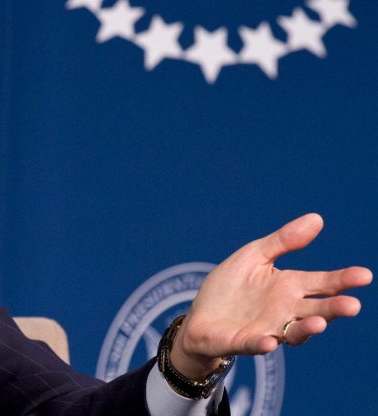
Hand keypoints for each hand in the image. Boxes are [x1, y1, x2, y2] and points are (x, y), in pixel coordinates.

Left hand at [170, 213, 372, 379]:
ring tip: (320, 323)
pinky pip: (256, 344)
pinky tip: (270, 341)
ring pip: (294, 332)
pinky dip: (263, 343)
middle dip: (334, 308)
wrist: (201, 314)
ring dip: (307, 328)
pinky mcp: (244, 341)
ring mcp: (267, 328)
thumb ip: (283, 241)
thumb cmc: (232, 286)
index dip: (342, 279)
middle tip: (353, 305)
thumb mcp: (254, 256)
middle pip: (316, 309)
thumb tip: (317, 218)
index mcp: (289, 287)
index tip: (364, 275)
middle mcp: (285, 311)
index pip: (322, 283)